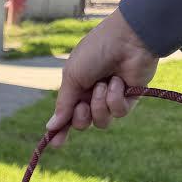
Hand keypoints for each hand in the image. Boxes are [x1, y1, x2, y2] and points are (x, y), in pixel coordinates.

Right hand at [46, 8, 158, 146]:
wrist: (128, 38)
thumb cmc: (96, 51)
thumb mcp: (72, 77)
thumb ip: (63, 104)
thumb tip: (50, 128)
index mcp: (77, 87)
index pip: (67, 115)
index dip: (61, 130)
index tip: (56, 143)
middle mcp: (93, 95)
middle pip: (83, 123)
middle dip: (81, 117)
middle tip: (83, 105)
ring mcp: (112, 97)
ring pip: (101, 122)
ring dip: (99, 105)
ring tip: (103, 85)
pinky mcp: (131, 98)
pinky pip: (119, 113)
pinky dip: (116, 98)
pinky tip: (119, 82)